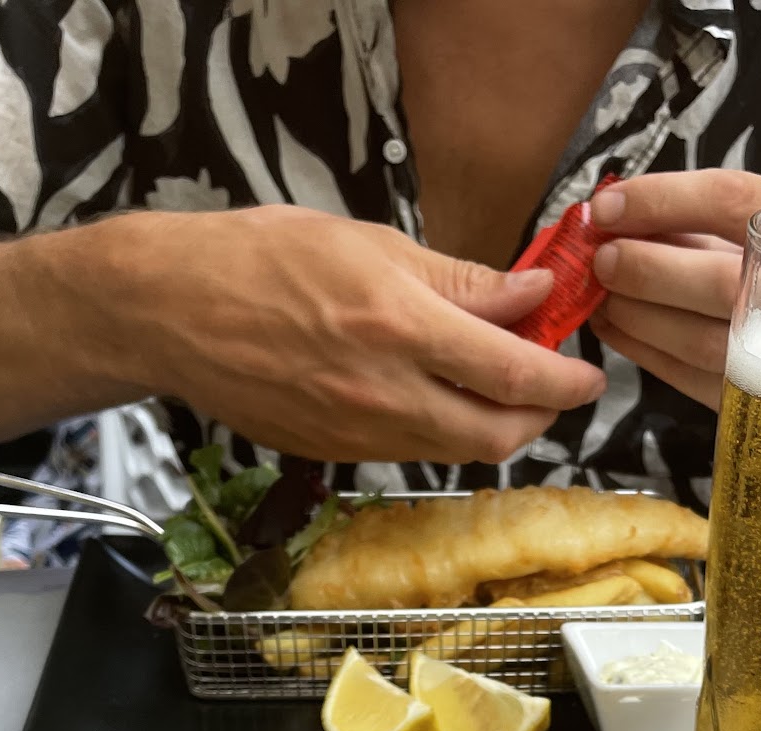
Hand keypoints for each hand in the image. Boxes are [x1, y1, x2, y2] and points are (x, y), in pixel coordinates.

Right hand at [120, 205, 606, 462]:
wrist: (173, 312)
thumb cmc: (263, 258)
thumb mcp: (371, 244)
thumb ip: (460, 281)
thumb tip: (531, 298)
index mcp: (401, 329)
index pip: (516, 374)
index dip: (566, 379)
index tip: (588, 370)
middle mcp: (386, 395)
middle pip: (499, 436)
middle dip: (541, 417)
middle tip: (554, 386)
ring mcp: (360, 435)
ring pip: (458, 451)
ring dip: (494, 426)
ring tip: (497, 382)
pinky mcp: (337, 456)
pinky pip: (412, 451)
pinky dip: (441, 429)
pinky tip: (436, 393)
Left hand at [588, 170, 760, 409]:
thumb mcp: (758, 234)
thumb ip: (697, 224)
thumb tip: (614, 216)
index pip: (733, 200)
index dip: (660, 199)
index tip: (605, 205)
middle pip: (720, 281)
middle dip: (646, 269)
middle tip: (600, 261)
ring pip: (702, 343)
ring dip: (637, 317)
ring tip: (600, 296)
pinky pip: (692, 380)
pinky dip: (644, 351)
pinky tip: (613, 327)